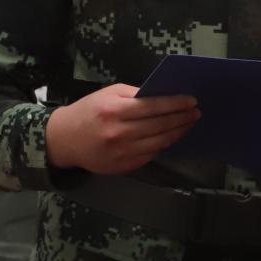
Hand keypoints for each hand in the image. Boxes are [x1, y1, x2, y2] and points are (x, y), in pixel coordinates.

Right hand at [45, 83, 199, 174]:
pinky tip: (172, 136)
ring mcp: (120, 153)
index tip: (192, 101)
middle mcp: (118, 133)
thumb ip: (136, 95)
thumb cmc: (89, 111)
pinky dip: (164, 144)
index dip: (176, 104)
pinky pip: (150, 155)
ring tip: (189, 123)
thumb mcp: (109, 94)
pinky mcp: (122, 166)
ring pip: (159, 142)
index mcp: (114, 111)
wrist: (63, 140)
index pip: (153, 107)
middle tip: (196, 112)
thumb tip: (163, 95)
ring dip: (178, 132)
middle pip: (160, 125)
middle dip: (182, 118)